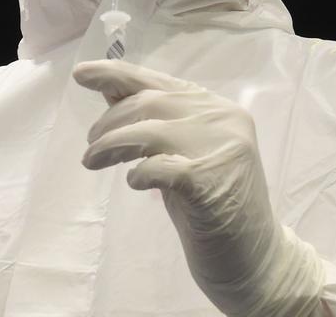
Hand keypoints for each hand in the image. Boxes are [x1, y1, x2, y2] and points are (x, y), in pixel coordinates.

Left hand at [73, 60, 324, 316]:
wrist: (255, 261)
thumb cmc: (209, 205)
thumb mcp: (178, 154)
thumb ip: (152, 120)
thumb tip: (108, 88)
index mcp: (216, 107)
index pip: (157, 82)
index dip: (115, 74)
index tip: (80, 74)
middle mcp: (223, 119)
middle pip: (148, 102)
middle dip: (108, 122)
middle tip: (90, 145)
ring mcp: (222, 149)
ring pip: (148, 131)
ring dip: (110, 145)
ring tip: (92, 161)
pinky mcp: (212, 183)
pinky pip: (160, 167)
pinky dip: (138, 173)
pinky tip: (134, 182)